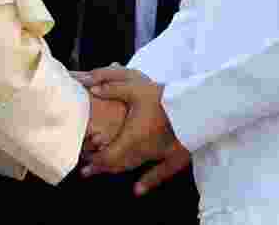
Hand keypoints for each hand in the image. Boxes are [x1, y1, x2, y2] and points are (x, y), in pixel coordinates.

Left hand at [79, 67, 188, 193]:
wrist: (194, 107)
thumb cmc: (163, 98)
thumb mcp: (136, 89)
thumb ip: (112, 89)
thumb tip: (92, 88)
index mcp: (131, 138)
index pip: (107, 157)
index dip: (94, 162)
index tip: (84, 165)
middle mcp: (142, 151)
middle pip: (118, 164)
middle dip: (102, 167)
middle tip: (89, 170)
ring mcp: (158, 155)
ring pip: (133, 167)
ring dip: (118, 170)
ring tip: (107, 171)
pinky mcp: (175, 157)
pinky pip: (159, 174)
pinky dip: (147, 182)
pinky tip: (138, 191)